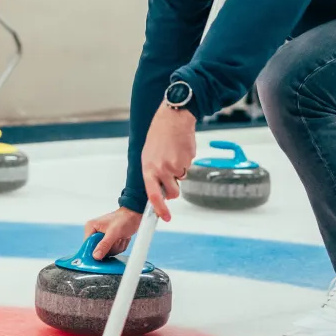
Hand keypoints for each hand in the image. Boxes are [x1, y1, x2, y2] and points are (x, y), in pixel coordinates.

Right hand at [84, 207, 142, 259]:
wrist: (134, 216)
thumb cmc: (124, 218)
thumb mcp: (113, 232)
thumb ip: (104, 245)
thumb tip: (95, 256)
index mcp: (91, 227)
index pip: (87, 245)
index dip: (95, 251)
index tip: (104, 253)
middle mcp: (94, 232)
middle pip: (98, 250)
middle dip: (110, 248)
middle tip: (116, 240)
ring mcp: (102, 237)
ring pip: (106, 252)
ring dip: (116, 247)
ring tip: (120, 238)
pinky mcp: (108, 241)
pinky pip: (112, 251)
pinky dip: (119, 247)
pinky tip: (122, 239)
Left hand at [141, 103, 197, 221]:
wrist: (172, 118)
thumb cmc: (159, 135)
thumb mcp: (148, 155)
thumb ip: (153, 173)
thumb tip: (159, 189)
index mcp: (148, 168)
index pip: (153, 195)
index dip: (160, 209)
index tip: (165, 217)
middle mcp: (161, 169)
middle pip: (173, 192)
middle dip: (175, 189)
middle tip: (172, 175)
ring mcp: (175, 165)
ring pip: (181, 179)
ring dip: (180, 172)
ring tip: (173, 155)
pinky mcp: (187, 160)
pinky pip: (188, 167)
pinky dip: (185, 161)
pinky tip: (180, 149)